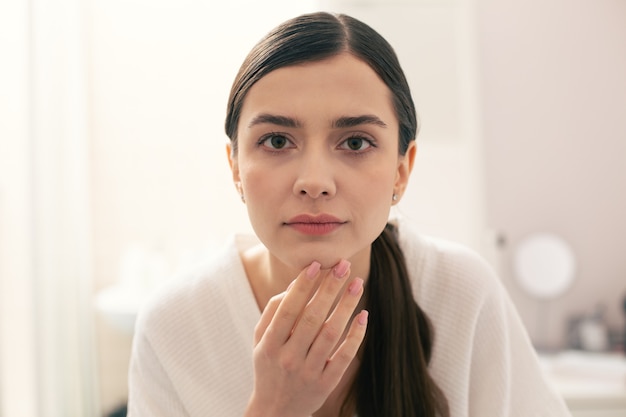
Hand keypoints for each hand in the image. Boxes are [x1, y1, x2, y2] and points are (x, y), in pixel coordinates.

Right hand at [244, 260, 367, 416]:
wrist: (275, 410)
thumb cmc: (269, 364)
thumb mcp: (261, 339)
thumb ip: (273, 310)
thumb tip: (297, 283)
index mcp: (269, 344)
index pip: (288, 309)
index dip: (302, 286)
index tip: (317, 264)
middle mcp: (288, 358)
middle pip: (312, 317)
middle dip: (329, 288)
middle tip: (344, 265)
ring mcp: (308, 372)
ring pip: (330, 334)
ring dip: (346, 305)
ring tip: (357, 283)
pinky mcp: (326, 384)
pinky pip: (344, 356)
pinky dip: (355, 336)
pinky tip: (363, 315)